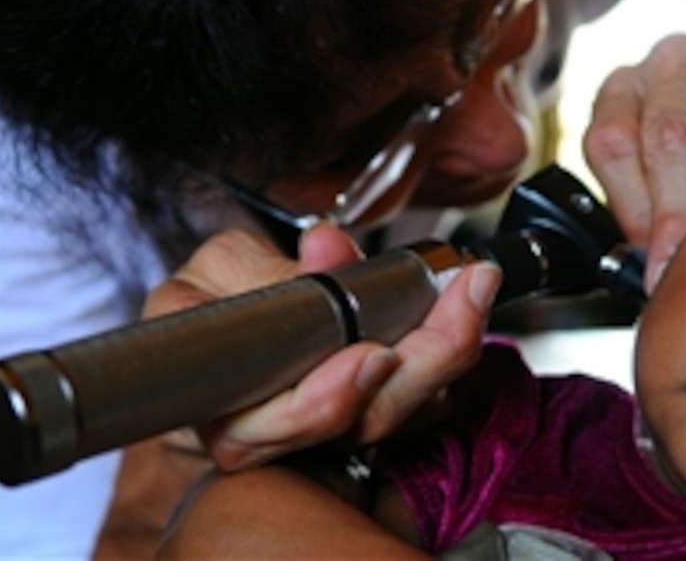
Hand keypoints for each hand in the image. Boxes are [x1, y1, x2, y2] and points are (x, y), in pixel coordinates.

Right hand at [143, 223, 498, 469]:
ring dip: (450, 351)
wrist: (230, 310)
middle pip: (368, 421)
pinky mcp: (383, 407)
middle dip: (425, 360)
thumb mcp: (218, 269)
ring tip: (471, 289)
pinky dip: (453, 350)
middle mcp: (293, 437)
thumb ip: (264, 266)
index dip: (328, 400)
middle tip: (461, 297)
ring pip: (410, 412)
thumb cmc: (213, 302)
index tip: (371, 355)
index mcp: (233, 416)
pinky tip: (467, 303)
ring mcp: (343, 428)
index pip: (280, 428)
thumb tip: (327, 249)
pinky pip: (429, 396)